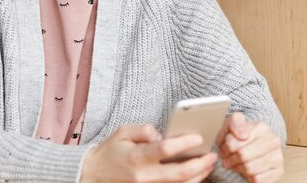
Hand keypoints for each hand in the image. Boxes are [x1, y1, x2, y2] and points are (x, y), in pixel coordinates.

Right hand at [81, 124, 217, 182]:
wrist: (94, 174)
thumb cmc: (111, 151)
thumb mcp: (122, 132)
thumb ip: (143, 130)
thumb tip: (161, 134)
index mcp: (136, 157)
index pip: (163, 150)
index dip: (183, 144)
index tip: (198, 138)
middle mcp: (143, 176)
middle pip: (177, 174)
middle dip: (199, 165)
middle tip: (212, 155)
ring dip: (198, 176)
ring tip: (209, 164)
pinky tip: (197, 175)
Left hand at [216, 113, 283, 182]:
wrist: (251, 145)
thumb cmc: (239, 136)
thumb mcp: (232, 123)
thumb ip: (235, 123)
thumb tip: (243, 135)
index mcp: (261, 127)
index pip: (233, 143)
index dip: (225, 149)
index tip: (225, 149)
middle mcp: (273, 141)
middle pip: (243, 156)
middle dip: (231, 159)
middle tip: (228, 159)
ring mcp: (277, 156)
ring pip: (250, 169)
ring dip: (239, 168)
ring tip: (237, 164)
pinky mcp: (279, 171)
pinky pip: (258, 180)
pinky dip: (249, 177)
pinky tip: (247, 170)